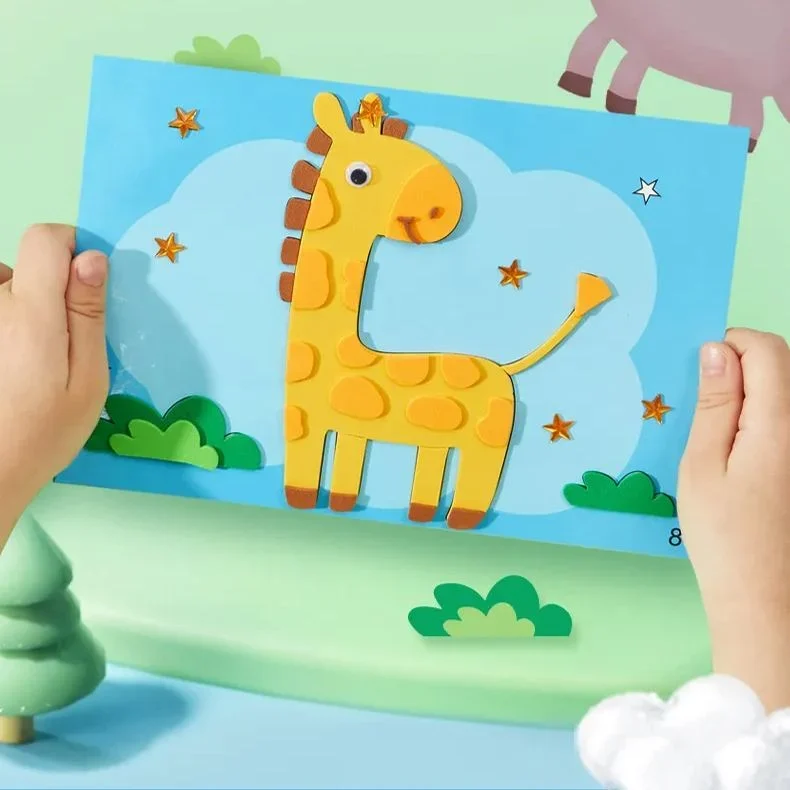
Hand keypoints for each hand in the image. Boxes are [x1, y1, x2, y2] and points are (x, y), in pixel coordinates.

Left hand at [0, 224, 108, 547]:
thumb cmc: (45, 433)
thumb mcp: (87, 379)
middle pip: (21, 267)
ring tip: (25, 361)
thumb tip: (92, 258)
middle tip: (56, 346)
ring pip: (1, 291)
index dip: (72, 248)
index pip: (46, 240)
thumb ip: (87, 315)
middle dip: (44, 293)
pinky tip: (7, 367)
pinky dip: (5, 329)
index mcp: (29, 313)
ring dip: (16, 311)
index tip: (86, 284)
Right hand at [679, 328, 789, 710]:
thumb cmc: (724, 536)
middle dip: (744, 366)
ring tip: (721, 431)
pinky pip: (787, 424)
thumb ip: (715, 404)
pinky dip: (764, 420)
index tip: (702, 368)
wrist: (766, 599)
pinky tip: (741, 452)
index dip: (733, 345)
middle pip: (784, 367)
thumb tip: (716, 350)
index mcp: (780, 425)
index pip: (768, 350)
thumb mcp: (703, 466)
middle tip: (706, 402)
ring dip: (754, 394)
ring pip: (785, 395)